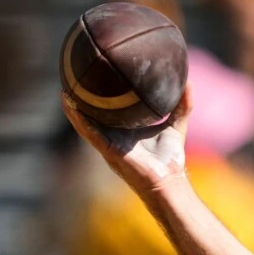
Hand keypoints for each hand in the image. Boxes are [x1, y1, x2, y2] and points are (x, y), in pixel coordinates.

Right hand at [60, 84, 192, 195]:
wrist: (169, 180)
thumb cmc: (170, 158)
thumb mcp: (175, 125)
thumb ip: (182, 105)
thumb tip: (189, 83)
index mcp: (124, 130)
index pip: (108, 110)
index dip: (100, 95)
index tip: (95, 74)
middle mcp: (112, 135)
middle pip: (91, 114)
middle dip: (80, 98)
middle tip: (73, 76)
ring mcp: (108, 142)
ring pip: (84, 122)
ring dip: (73, 106)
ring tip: (64, 88)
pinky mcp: (108, 149)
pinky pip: (89, 131)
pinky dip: (78, 118)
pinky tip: (70, 105)